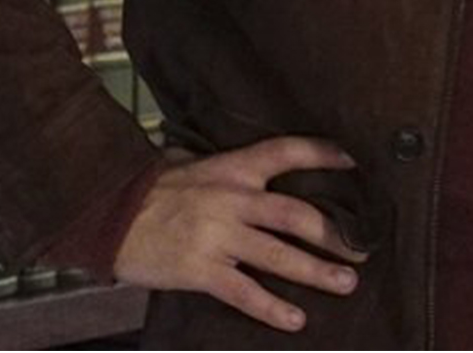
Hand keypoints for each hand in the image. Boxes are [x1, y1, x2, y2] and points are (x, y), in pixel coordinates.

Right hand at [112, 136, 367, 333]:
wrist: (111, 214)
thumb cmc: (153, 188)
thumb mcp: (192, 164)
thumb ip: (225, 167)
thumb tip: (250, 163)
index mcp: (233, 167)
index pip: (286, 152)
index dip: (321, 155)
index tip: (352, 163)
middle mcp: (233, 199)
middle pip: (295, 215)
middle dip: (334, 234)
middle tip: (362, 248)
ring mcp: (218, 236)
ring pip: (279, 256)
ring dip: (316, 271)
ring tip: (346, 283)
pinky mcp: (202, 271)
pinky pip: (245, 292)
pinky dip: (273, 308)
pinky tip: (295, 320)